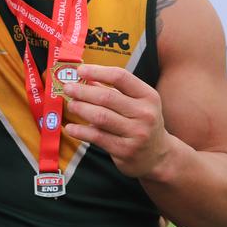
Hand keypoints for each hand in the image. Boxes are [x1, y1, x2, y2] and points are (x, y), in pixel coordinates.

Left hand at [63, 64, 171, 178]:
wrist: (158, 156)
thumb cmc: (141, 123)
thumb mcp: (135, 103)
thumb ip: (111, 90)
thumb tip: (84, 78)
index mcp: (148, 96)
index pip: (120, 77)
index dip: (97, 71)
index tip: (80, 70)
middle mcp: (145, 113)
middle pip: (106, 97)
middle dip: (82, 91)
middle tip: (68, 88)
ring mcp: (136, 133)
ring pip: (100, 116)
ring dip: (80, 108)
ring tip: (71, 105)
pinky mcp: (125, 150)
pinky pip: (97, 137)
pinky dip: (81, 131)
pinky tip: (71, 127)